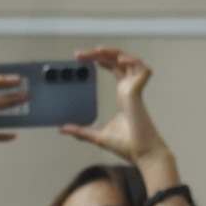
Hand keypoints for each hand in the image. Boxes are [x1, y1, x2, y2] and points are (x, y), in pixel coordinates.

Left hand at [58, 47, 172, 168]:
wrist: (141, 155)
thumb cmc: (127, 146)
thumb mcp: (96, 136)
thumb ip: (80, 131)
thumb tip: (62, 129)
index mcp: (123, 95)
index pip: (114, 68)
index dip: (101, 59)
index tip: (82, 58)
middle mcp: (129, 89)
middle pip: (118, 61)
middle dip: (100, 53)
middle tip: (80, 54)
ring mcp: (135, 90)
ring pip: (129, 61)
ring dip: (114, 53)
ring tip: (97, 51)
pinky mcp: (139, 94)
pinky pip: (143, 70)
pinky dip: (133, 62)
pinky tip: (120, 60)